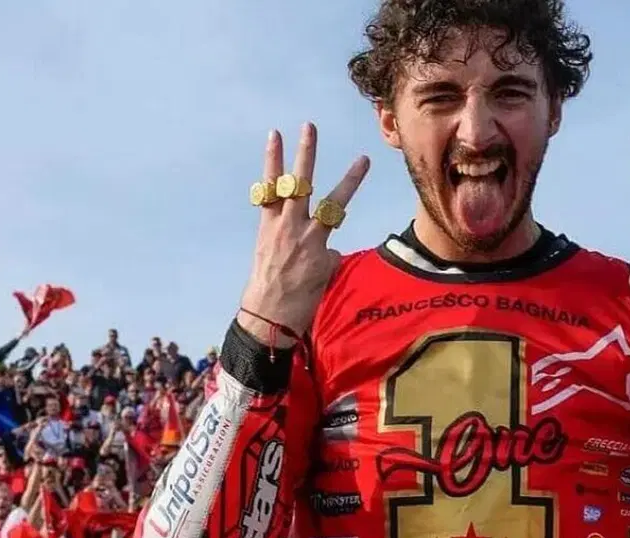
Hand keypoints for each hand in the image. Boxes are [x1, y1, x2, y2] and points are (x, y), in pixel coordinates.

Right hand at [237, 124, 369, 345]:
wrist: (265, 319)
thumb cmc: (267, 292)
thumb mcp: (274, 259)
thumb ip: (298, 243)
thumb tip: (328, 247)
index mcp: (268, 226)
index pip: (271, 186)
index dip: (273, 160)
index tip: (275, 135)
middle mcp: (286, 227)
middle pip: (298, 183)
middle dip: (305, 153)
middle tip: (309, 126)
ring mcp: (305, 240)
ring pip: (331, 204)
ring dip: (350, 181)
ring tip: (364, 159)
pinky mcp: (321, 258)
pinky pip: (334, 254)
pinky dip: (329, 264)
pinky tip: (316, 278)